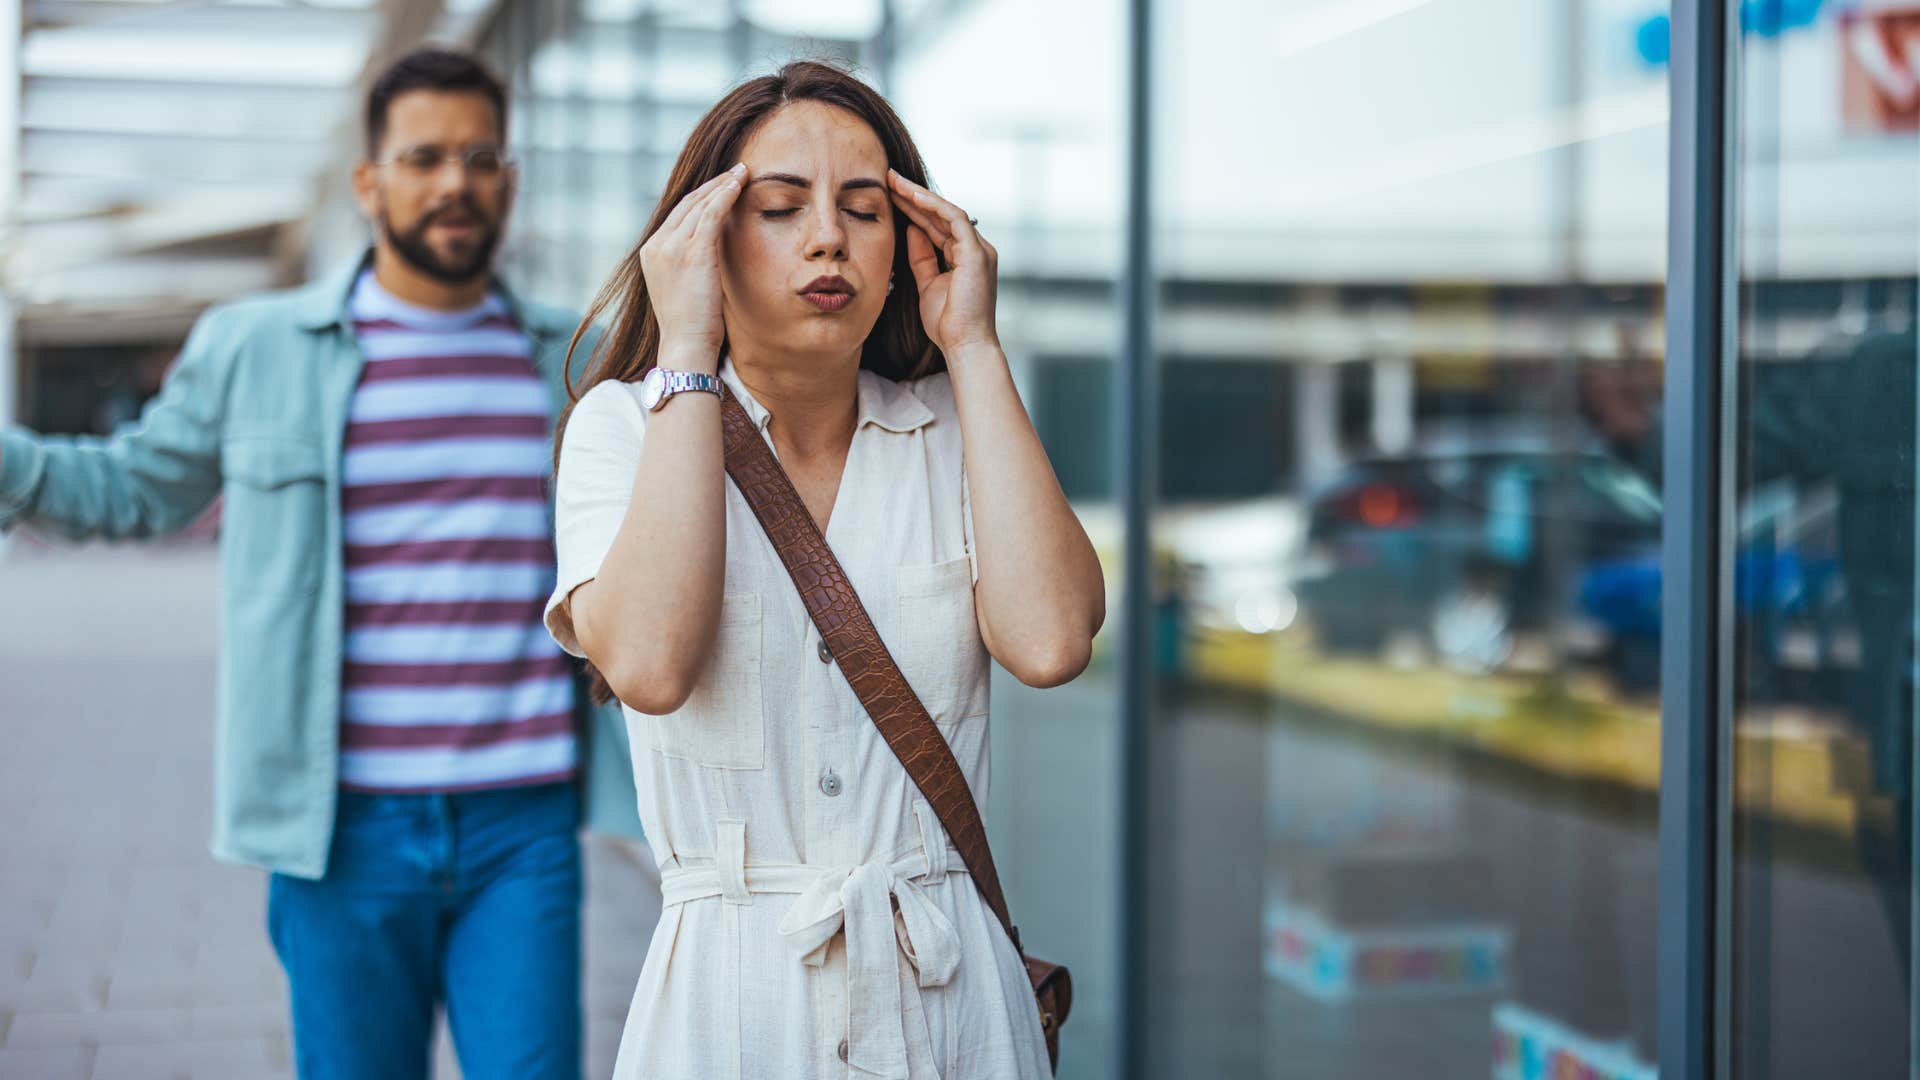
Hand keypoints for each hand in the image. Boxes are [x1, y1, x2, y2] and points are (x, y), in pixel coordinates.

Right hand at [641, 163, 745, 369]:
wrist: (686, 345)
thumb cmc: (691, 325)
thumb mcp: (683, 288)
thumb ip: (689, 265)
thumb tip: (709, 256)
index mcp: (651, 252)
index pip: (677, 215)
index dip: (700, 198)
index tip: (719, 187)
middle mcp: (656, 245)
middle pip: (686, 203)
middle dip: (712, 185)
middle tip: (734, 171)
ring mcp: (671, 246)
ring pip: (699, 203)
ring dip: (722, 184)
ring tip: (742, 172)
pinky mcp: (692, 251)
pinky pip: (710, 213)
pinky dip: (725, 194)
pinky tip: (739, 184)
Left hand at [887, 169, 998, 358]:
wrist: (964, 345)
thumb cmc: (947, 323)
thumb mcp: (928, 283)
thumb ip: (921, 256)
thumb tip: (911, 228)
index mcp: (966, 258)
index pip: (937, 226)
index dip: (913, 209)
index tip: (889, 196)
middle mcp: (976, 249)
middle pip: (941, 215)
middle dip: (913, 196)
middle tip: (888, 178)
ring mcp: (979, 250)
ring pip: (946, 212)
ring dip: (919, 195)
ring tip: (894, 181)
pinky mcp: (977, 253)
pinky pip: (954, 219)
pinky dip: (933, 206)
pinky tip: (912, 196)